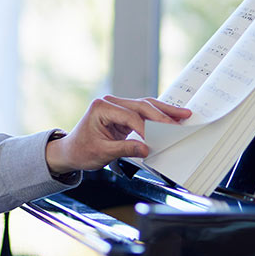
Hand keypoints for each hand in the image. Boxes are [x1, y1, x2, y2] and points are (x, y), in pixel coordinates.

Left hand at [45, 96, 190, 173]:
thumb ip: (124, 149)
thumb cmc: (81, 151)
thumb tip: (145, 149)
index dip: (146, 129)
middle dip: (161, 116)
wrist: (71, 151)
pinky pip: (143, 113)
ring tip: (183, 114)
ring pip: (145, 106)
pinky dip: (157, 116)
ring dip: (164, 111)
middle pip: (141, 106)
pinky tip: (172, 117)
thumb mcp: (102, 153)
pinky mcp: (123, 113)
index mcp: (101, 107)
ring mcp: (117, 106)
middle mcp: (110, 103)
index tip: (158, 140)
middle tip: (178, 124)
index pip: (130, 116)